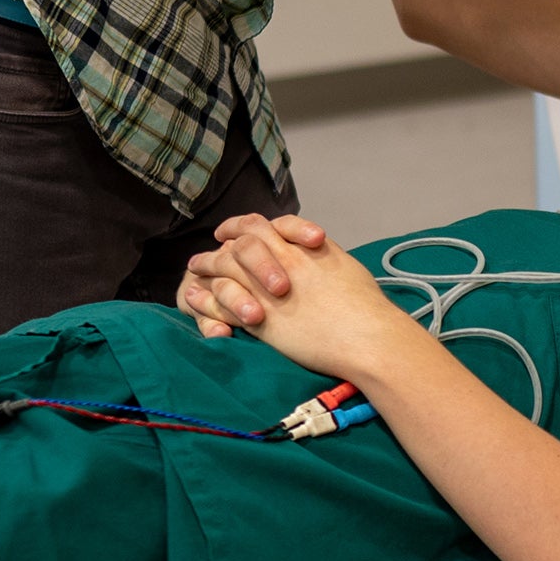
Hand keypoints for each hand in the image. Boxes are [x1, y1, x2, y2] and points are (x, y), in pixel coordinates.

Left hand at [179, 216, 425, 380]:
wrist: (364, 335)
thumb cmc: (364, 306)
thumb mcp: (343, 265)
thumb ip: (321, 254)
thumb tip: (314, 250)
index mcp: (302, 247)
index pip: (262, 225)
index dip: (242, 225)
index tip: (233, 231)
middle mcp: (282, 261)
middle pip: (238, 241)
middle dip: (220, 242)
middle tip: (210, 248)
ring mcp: (267, 288)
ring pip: (225, 267)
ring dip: (207, 266)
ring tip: (195, 269)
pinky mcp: (260, 317)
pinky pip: (223, 302)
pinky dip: (207, 299)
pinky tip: (198, 299)